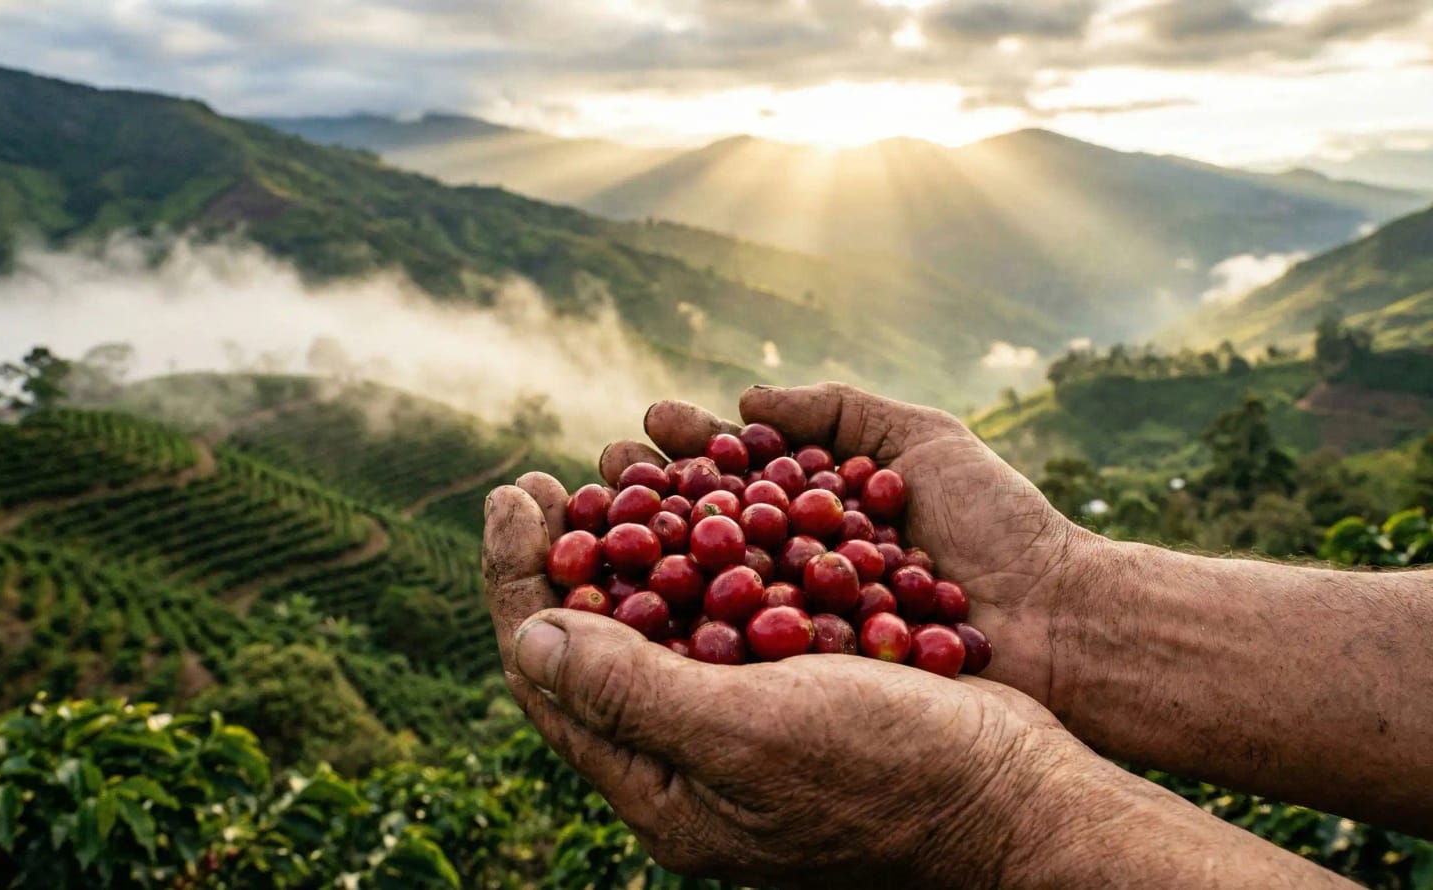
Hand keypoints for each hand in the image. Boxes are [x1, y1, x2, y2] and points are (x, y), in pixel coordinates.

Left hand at [482, 477, 1124, 887]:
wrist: (1019, 790)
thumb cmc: (892, 772)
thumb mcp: (748, 737)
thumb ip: (630, 694)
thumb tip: (527, 636)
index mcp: (659, 786)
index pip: (549, 674)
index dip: (516, 580)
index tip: (512, 493)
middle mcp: (689, 757)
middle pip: (593, 644)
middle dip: (564, 554)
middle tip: (549, 478)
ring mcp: (743, 722)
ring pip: (659, 620)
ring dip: (630, 543)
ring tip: (615, 471)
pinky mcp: (795, 688)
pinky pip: (726, 611)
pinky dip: (706, 551)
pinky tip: (707, 499)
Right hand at [596, 383, 1107, 711]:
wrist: (1060, 622)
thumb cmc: (1000, 526)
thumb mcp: (923, 440)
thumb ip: (840, 409)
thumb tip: (746, 397)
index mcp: (819, 510)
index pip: (738, 469)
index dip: (691, 445)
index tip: (648, 423)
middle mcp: (798, 566)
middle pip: (709, 525)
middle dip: (654, 497)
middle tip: (605, 470)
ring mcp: (801, 625)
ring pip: (711, 586)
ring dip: (656, 558)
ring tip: (608, 528)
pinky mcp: (810, 680)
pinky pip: (741, 651)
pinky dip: (692, 625)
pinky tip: (646, 603)